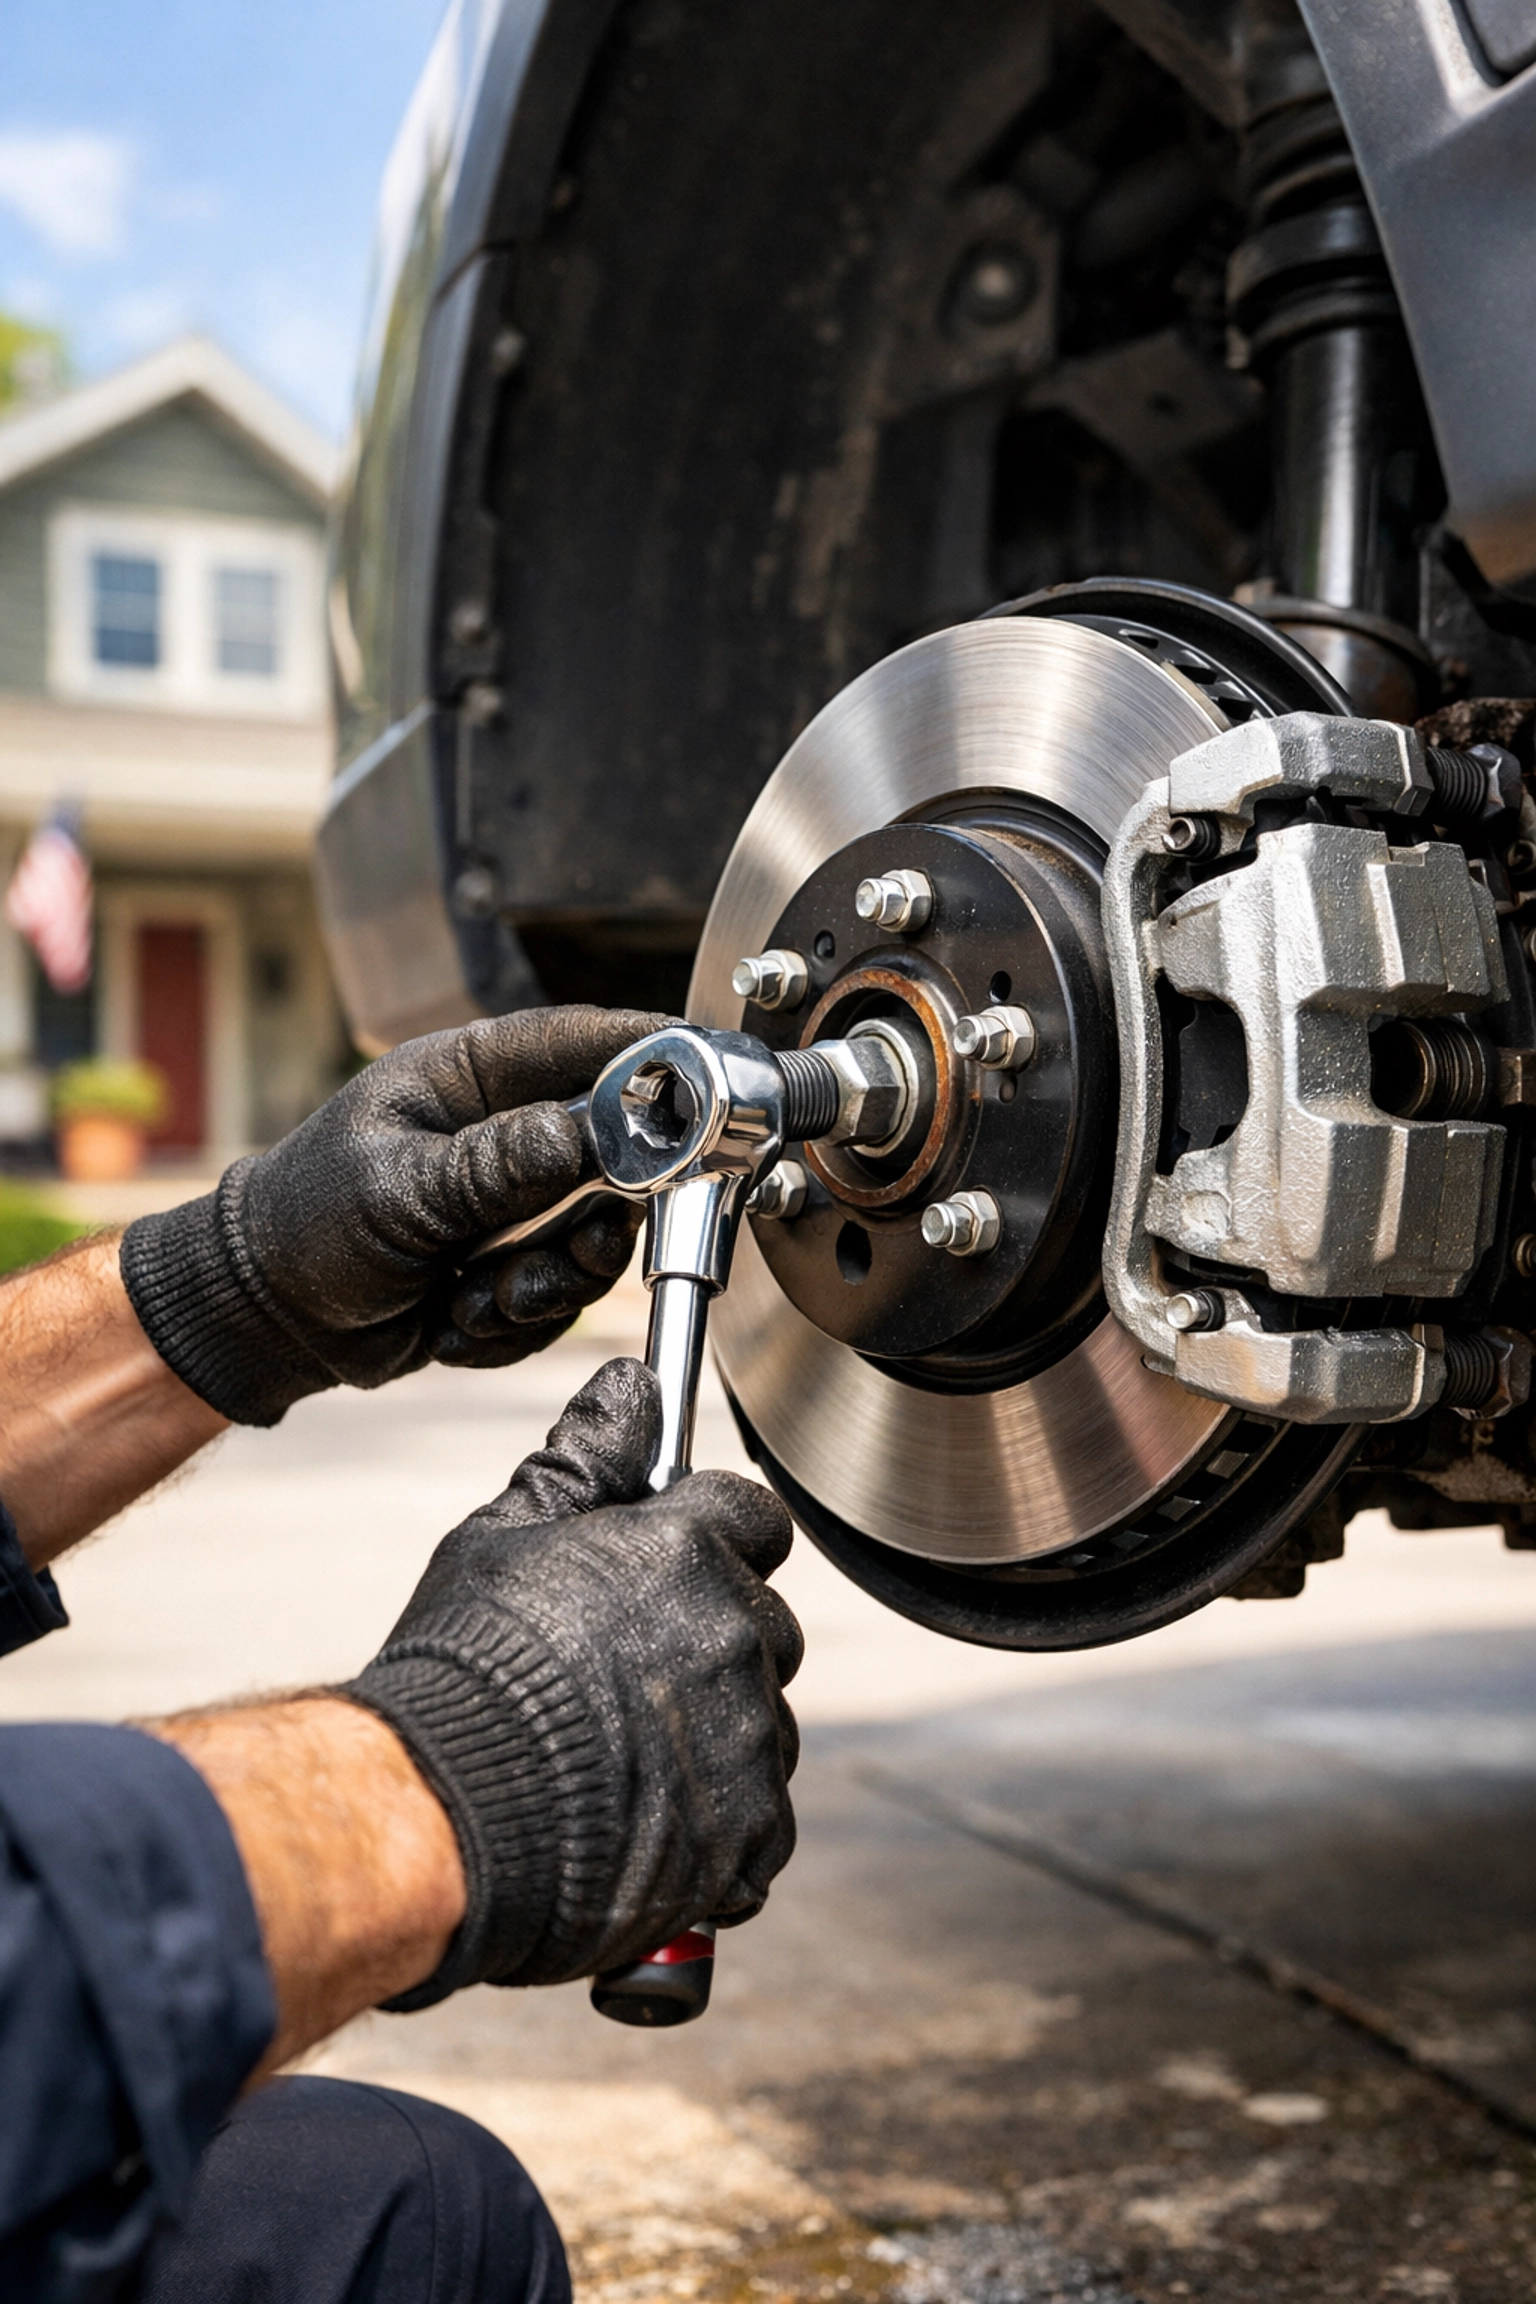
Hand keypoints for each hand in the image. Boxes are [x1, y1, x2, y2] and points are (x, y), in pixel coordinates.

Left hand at [118, 1005, 668, 1424]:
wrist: (269, 1319)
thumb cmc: (304, 1227)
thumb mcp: (396, 1191)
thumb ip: (495, 1165)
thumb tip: (587, 1132)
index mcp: (468, 1080)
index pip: (579, 1042)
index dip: (649, 1049)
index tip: (706, 1065)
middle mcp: (504, 1135)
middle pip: (615, 1151)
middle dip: (601, 1210)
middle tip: (589, 1233)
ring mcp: (515, 1205)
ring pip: (596, 1241)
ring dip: (546, 1282)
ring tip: (480, 1296)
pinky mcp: (517, 1269)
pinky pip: (561, 1302)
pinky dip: (512, 1323)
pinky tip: (453, 1319)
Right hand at [341, 1357, 801, 2002]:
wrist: (435, 1821)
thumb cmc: (458, 1673)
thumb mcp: (500, 1540)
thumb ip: (583, 1458)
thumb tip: (632, 1383)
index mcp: (684, 1549)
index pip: (755, 1516)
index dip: (716, 1539)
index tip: (671, 1570)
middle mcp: (732, 1634)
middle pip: (764, 1621)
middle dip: (712, 1641)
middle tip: (622, 1680)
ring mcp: (747, 1737)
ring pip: (763, 1720)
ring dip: (715, 1733)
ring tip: (617, 1762)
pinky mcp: (751, 1832)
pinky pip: (760, 1814)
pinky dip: (715, 1823)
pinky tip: (638, 1822)